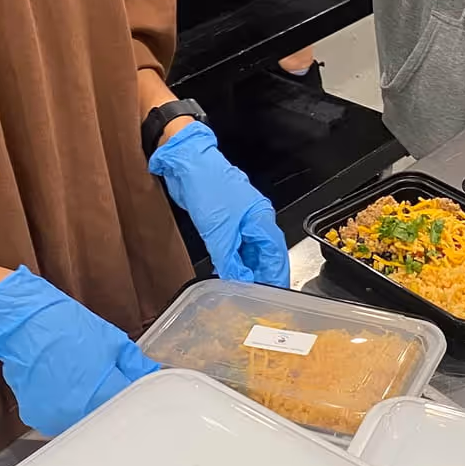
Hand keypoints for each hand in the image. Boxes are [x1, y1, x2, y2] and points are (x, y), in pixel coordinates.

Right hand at [0, 266, 157, 435]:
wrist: (25, 323)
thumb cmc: (70, 328)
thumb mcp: (112, 341)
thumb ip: (134, 366)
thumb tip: (152, 377)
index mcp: (97, 396)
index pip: (127, 409)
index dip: (137, 401)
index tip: (142, 393)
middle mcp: (73, 417)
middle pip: (104, 421)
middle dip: (114, 407)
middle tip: (118, 388)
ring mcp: (51, 421)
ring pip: (82, 424)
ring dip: (91, 411)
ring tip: (91, 386)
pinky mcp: (35, 419)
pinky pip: (61, 420)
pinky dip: (70, 409)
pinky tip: (71, 390)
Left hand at [149, 122, 289, 286]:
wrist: (188, 164)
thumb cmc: (208, 186)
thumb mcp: (219, 229)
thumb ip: (229, 260)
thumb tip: (239, 283)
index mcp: (262, 220)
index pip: (276, 256)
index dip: (275, 278)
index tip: (271, 300)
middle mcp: (256, 221)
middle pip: (264, 256)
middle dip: (260, 278)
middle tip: (251, 301)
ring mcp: (241, 221)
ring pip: (249, 254)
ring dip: (244, 272)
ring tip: (237, 294)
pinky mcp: (226, 223)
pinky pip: (235, 249)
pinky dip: (233, 263)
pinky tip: (225, 276)